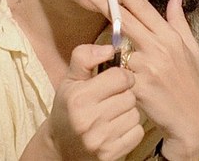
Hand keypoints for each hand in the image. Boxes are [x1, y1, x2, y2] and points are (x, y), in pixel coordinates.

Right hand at [21, 44, 143, 160]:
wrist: (60, 148)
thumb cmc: (68, 108)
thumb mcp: (70, 80)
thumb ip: (85, 57)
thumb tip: (110, 48)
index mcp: (78, 98)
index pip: (120, 77)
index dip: (120, 76)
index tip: (114, 81)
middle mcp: (88, 120)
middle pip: (130, 96)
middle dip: (124, 95)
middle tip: (111, 100)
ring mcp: (99, 140)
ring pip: (135, 114)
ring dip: (128, 112)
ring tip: (113, 114)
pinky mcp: (110, 154)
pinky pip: (137, 133)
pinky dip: (131, 130)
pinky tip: (116, 128)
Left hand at [83, 0, 198, 159]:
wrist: (193, 119)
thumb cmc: (191, 83)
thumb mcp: (191, 49)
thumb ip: (179, 21)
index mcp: (171, 37)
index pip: (144, 9)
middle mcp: (160, 48)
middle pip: (126, 20)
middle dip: (104, 2)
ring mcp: (149, 67)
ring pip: (120, 48)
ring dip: (111, 47)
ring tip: (115, 55)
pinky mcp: (140, 86)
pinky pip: (120, 73)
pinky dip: (116, 73)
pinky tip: (118, 78)